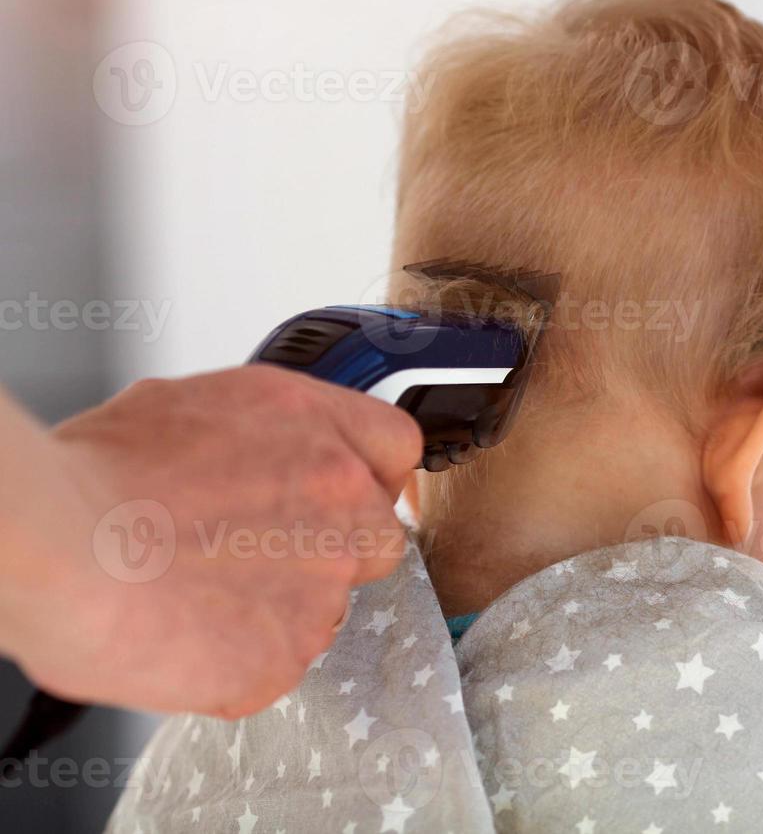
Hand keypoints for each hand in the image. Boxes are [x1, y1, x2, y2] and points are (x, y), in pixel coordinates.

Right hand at [0, 366, 421, 717]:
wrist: (60, 544)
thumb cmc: (100, 474)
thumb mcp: (192, 407)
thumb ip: (260, 437)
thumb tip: (262, 458)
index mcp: (318, 429)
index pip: (396, 448)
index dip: (368, 474)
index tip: (339, 496)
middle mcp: (342, 503)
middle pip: (378, 537)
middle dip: (330, 549)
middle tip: (254, 554)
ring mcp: (323, 585)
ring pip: (326, 605)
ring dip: (279, 605)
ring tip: (196, 592)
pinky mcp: (287, 655)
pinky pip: (278, 660)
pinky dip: (238, 657)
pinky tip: (185, 631)